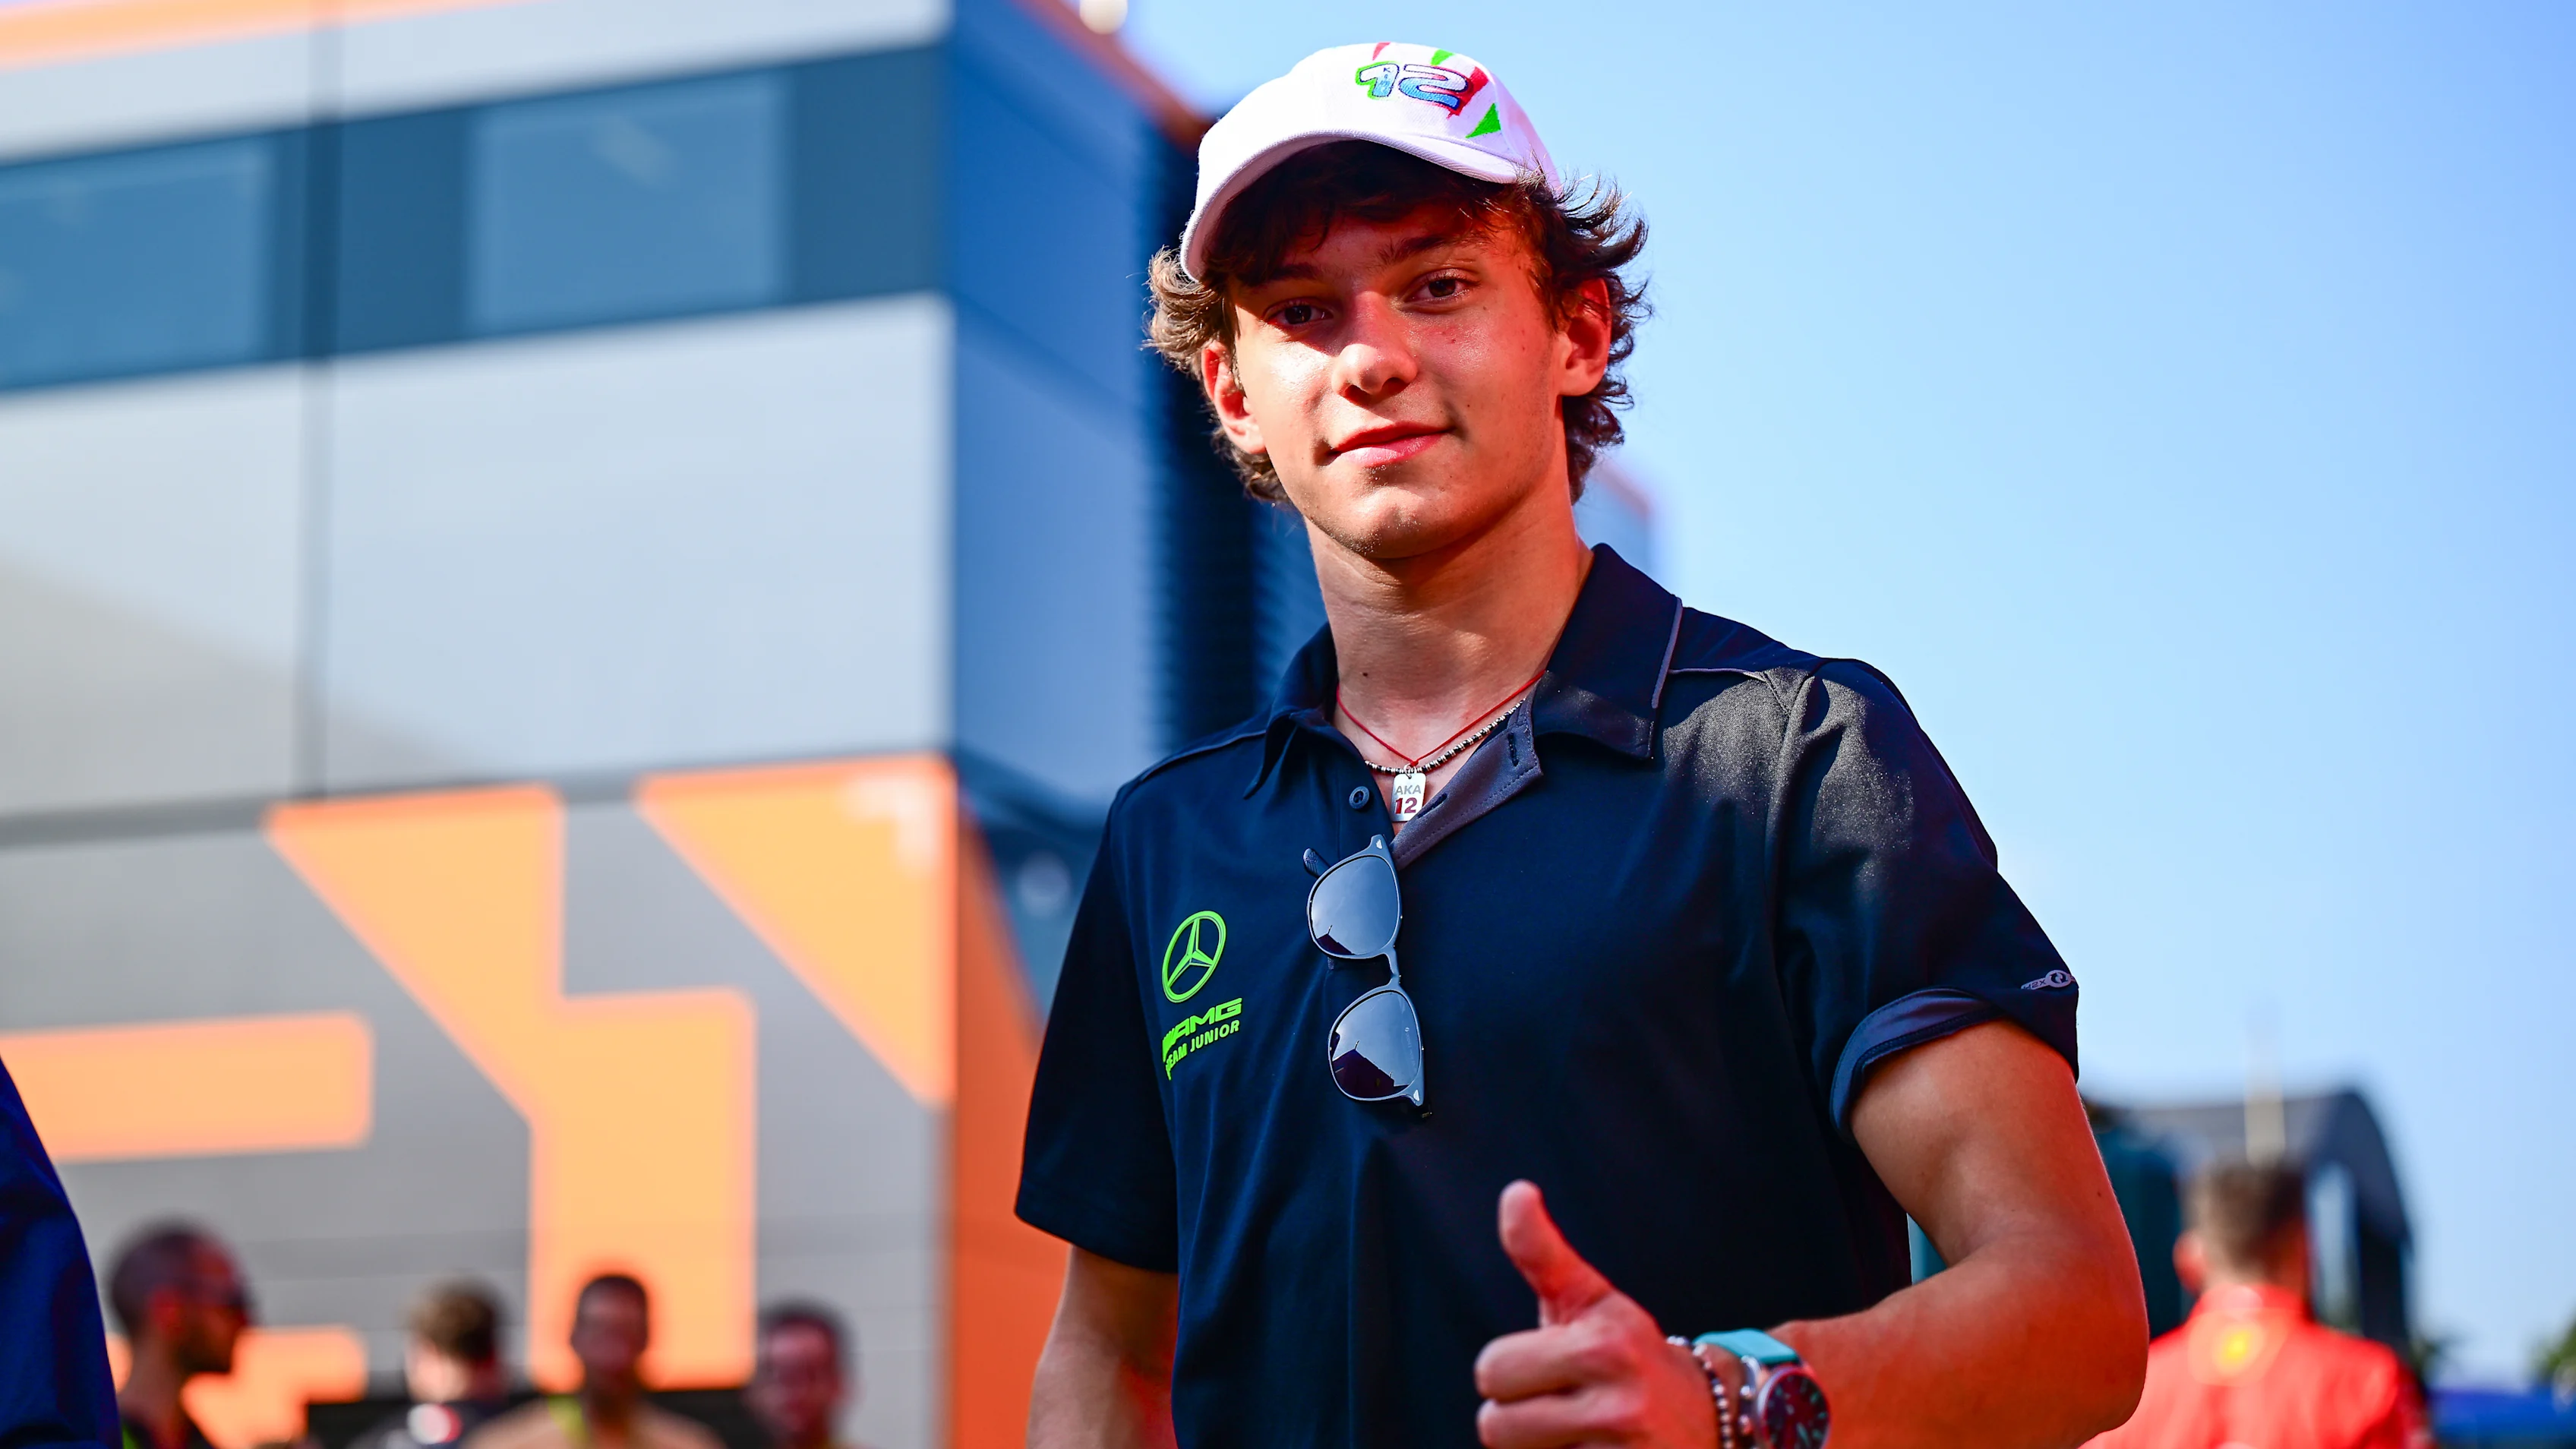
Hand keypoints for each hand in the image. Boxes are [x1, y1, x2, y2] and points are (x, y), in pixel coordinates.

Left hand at [1473, 1180, 1718, 1447]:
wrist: (1709, 1417)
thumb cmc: (1629, 1354)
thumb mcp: (1591, 1299)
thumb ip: (1542, 1252)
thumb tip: (1516, 1192)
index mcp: (1602, 1346)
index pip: (1491, 1371)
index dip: (1509, 1370)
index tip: (1548, 1365)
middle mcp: (1619, 1405)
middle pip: (1494, 1426)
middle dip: (1517, 1417)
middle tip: (1561, 1405)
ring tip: (1577, 1435)